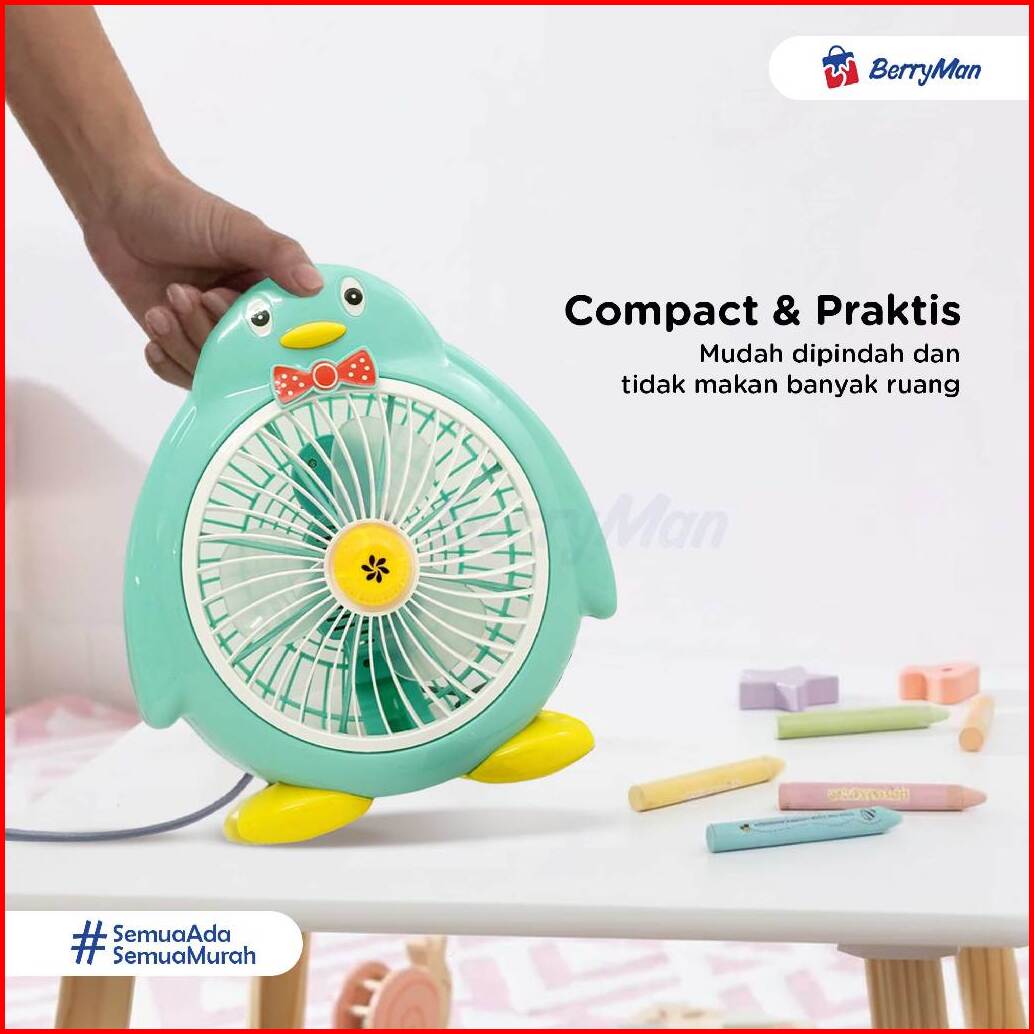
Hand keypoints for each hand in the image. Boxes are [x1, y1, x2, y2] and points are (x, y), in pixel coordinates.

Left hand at [83, 164, 322, 387]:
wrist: (118, 205)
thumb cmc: (182, 208)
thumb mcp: (237, 227)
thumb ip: (279, 254)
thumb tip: (316, 285)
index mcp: (271, 294)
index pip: (282, 335)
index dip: (261, 334)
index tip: (233, 308)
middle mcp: (245, 320)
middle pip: (242, 359)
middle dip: (210, 331)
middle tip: (188, 292)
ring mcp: (209, 334)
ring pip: (209, 370)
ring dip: (182, 340)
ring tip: (163, 305)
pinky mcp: (177, 342)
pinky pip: (180, 373)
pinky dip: (167, 359)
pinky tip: (156, 329)